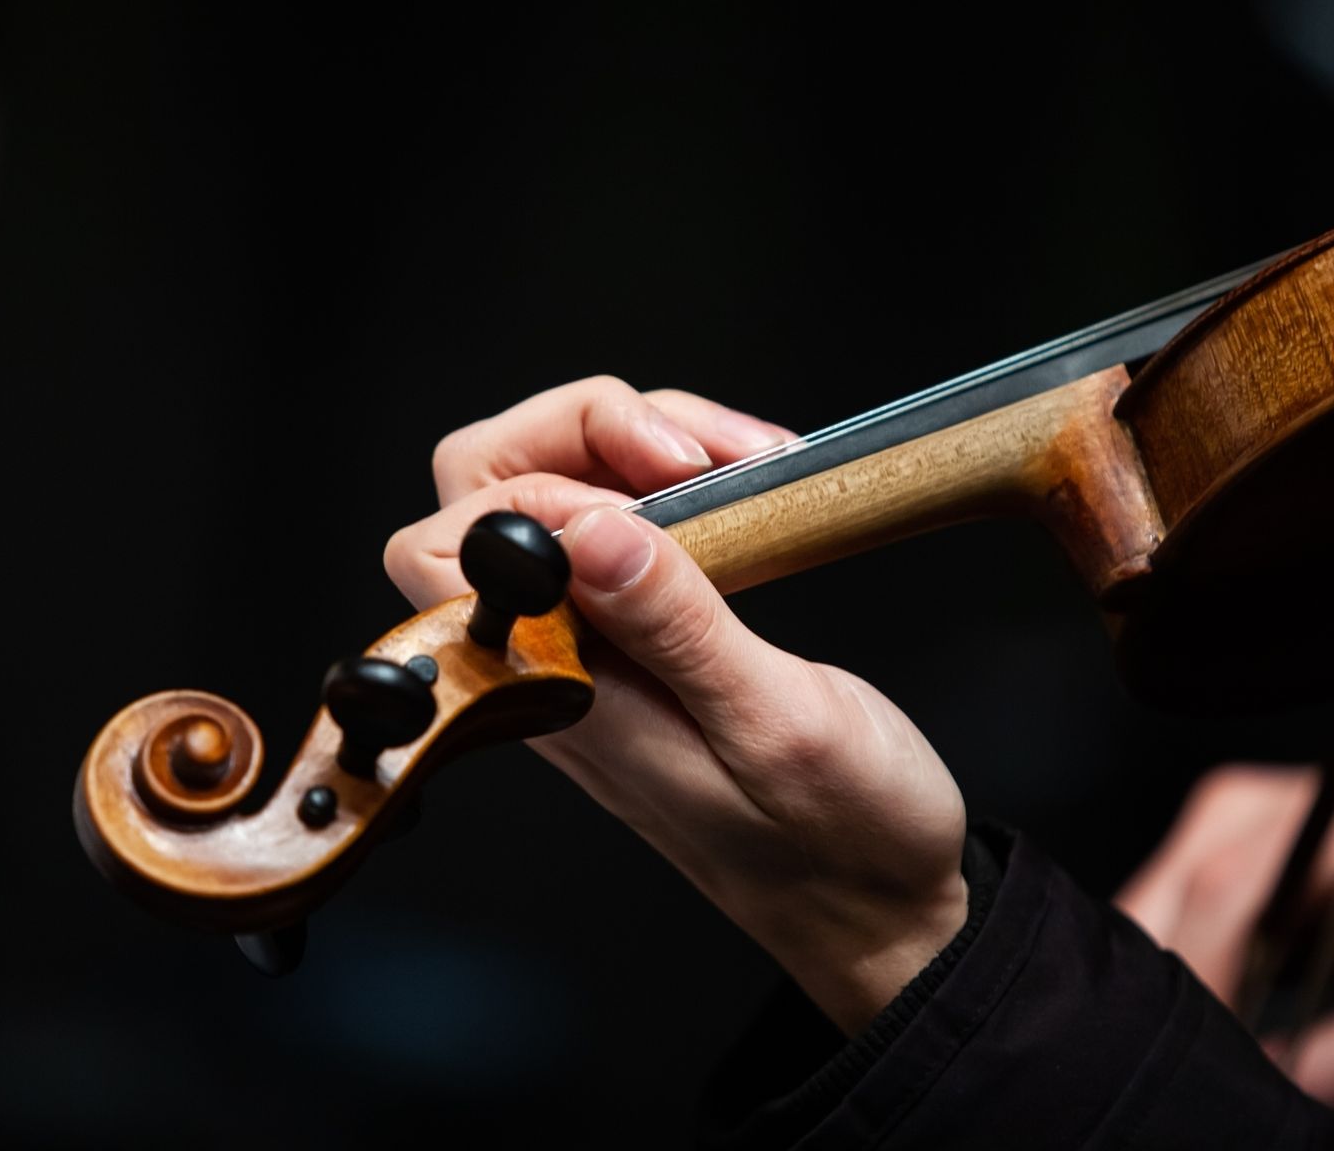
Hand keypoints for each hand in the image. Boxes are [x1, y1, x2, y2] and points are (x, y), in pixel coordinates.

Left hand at [385, 377, 968, 1033]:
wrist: (879, 902)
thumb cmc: (841, 835)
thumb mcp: (779, 723)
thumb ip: (678, 626)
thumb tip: (584, 530)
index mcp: (562, 695)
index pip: (455, 544)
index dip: (547, 480)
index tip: (677, 481)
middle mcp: (554, 667)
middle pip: (481, 494)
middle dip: (580, 432)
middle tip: (695, 454)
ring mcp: (592, 649)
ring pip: (549, 496)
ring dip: (636, 447)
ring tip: (746, 460)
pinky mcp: (639, 638)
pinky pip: (613, 526)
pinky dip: (671, 479)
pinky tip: (744, 485)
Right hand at [1117, 757, 1333, 1105]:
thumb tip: (1276, 1092)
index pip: (1227, 890)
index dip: (1198, 975)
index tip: (1198, 1057)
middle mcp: (1266, 800)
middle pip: (1169, 892)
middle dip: (1160, 988)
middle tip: (1187, 1074)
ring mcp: (1231, 807)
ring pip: (1151, 900)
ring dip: (1161, 978)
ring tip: (1202, 1050)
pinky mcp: (1213, 829)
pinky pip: (1167, 900)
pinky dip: (1174, 958)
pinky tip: (1204, 1010)